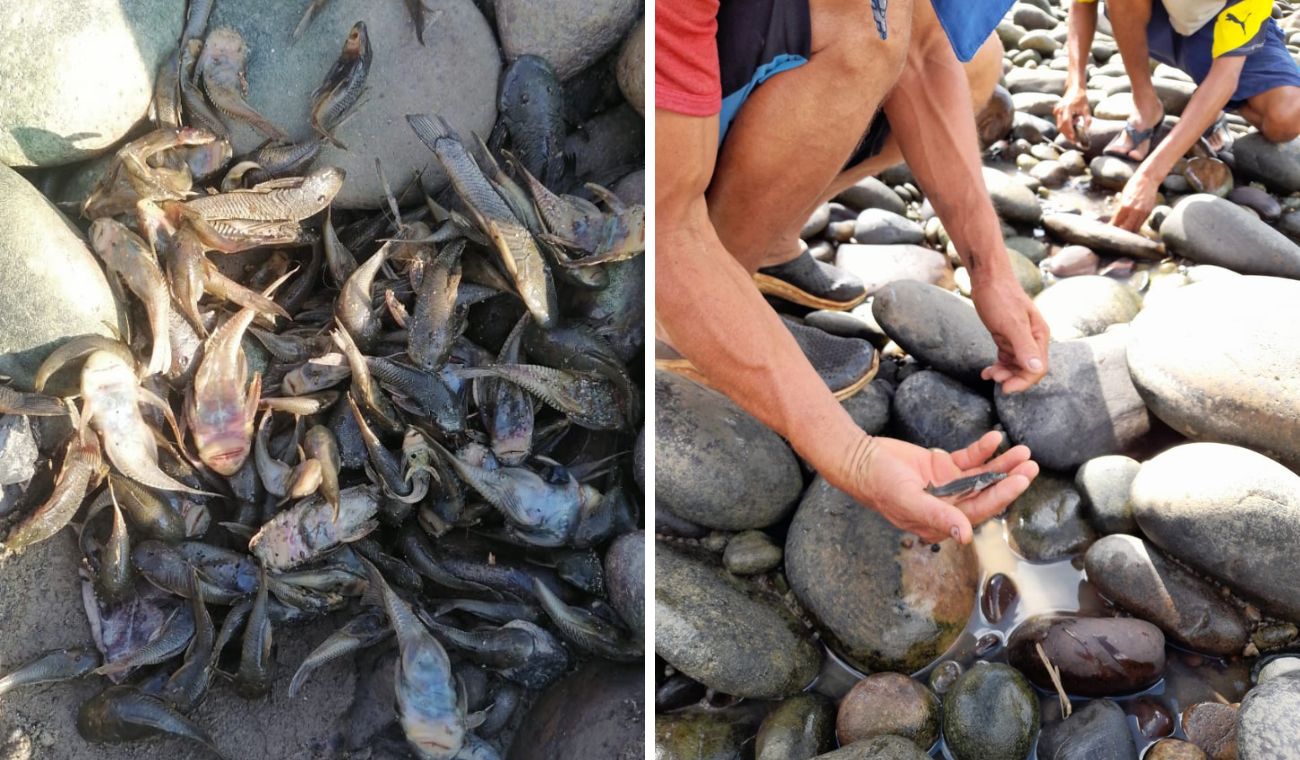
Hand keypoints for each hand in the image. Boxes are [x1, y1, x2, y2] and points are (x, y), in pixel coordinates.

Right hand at [844, 431, 1038, 543]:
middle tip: (1030, 465)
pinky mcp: (943, 465)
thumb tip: (966, 535)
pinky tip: (994, 438)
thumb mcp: (908, 500)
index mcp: (941, 522)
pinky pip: (969, 458)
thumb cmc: (878, 484)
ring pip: (982, 475)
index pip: (978, 511)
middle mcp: (949, 505)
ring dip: (1002, 464)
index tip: (1020, 481)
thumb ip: (938, 516)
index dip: (1001, 496)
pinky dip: (982, 449)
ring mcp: (948, 485)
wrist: (860, 458)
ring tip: (1022, 451)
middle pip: (986, 493)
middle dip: (1009, 480)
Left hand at [972, 270, 1049, 391]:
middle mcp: (1032, 338)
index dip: (1024, 381)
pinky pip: (1006, 358)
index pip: (1038, 368)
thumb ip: (1024, 346)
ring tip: (988, 374)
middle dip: (1013, 378)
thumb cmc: (1000, 297)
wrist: (987, 277)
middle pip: (1028, 369)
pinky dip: (998, 366)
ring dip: (1004, 373)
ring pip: (1016, 365)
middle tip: (995, 379)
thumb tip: (1036, 369)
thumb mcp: (1011, 323)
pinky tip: (986, 371)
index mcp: (1039, 336)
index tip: (1006, 388)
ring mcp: (1019, 338)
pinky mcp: (1007, 336)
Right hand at [1054, 86, 1090, 144]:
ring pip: (1059, 126)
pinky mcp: (1055, 112)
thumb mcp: (1086, 109)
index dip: (1070, 132)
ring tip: (1077, 124)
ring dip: (1067, 129)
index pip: (1066, 123)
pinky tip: (1074, 120)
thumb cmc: (1081, 98)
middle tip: (1075, 140)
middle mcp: (1059, 109)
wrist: (1074, 89)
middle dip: (1068, 135)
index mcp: (1067, 108)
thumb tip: (1086, 131)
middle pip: (1061, 127)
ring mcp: (1056, 111)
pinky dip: (1066, 125)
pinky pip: (1059, 122)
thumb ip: (1087, 120)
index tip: (1074, 139)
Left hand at [1112, 168, 1160, 231]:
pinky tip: (1131, 228)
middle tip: (1115, 235)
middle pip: (1126, 229)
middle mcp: (1134, 210)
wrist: (1148, 179)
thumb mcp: (1123, 196)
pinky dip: (1135, 227)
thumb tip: (1115, 219)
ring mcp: (1142, 212)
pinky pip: (1141, 224)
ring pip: (1134, 228)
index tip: (1107, 231)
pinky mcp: (1148, 212)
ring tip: (1123, 235)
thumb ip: (1120, 208)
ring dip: (1128, 232)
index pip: (1116, 222)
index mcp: (1125, 206)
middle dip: (1120, 233)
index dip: (1112, 228)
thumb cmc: (1133, 186)